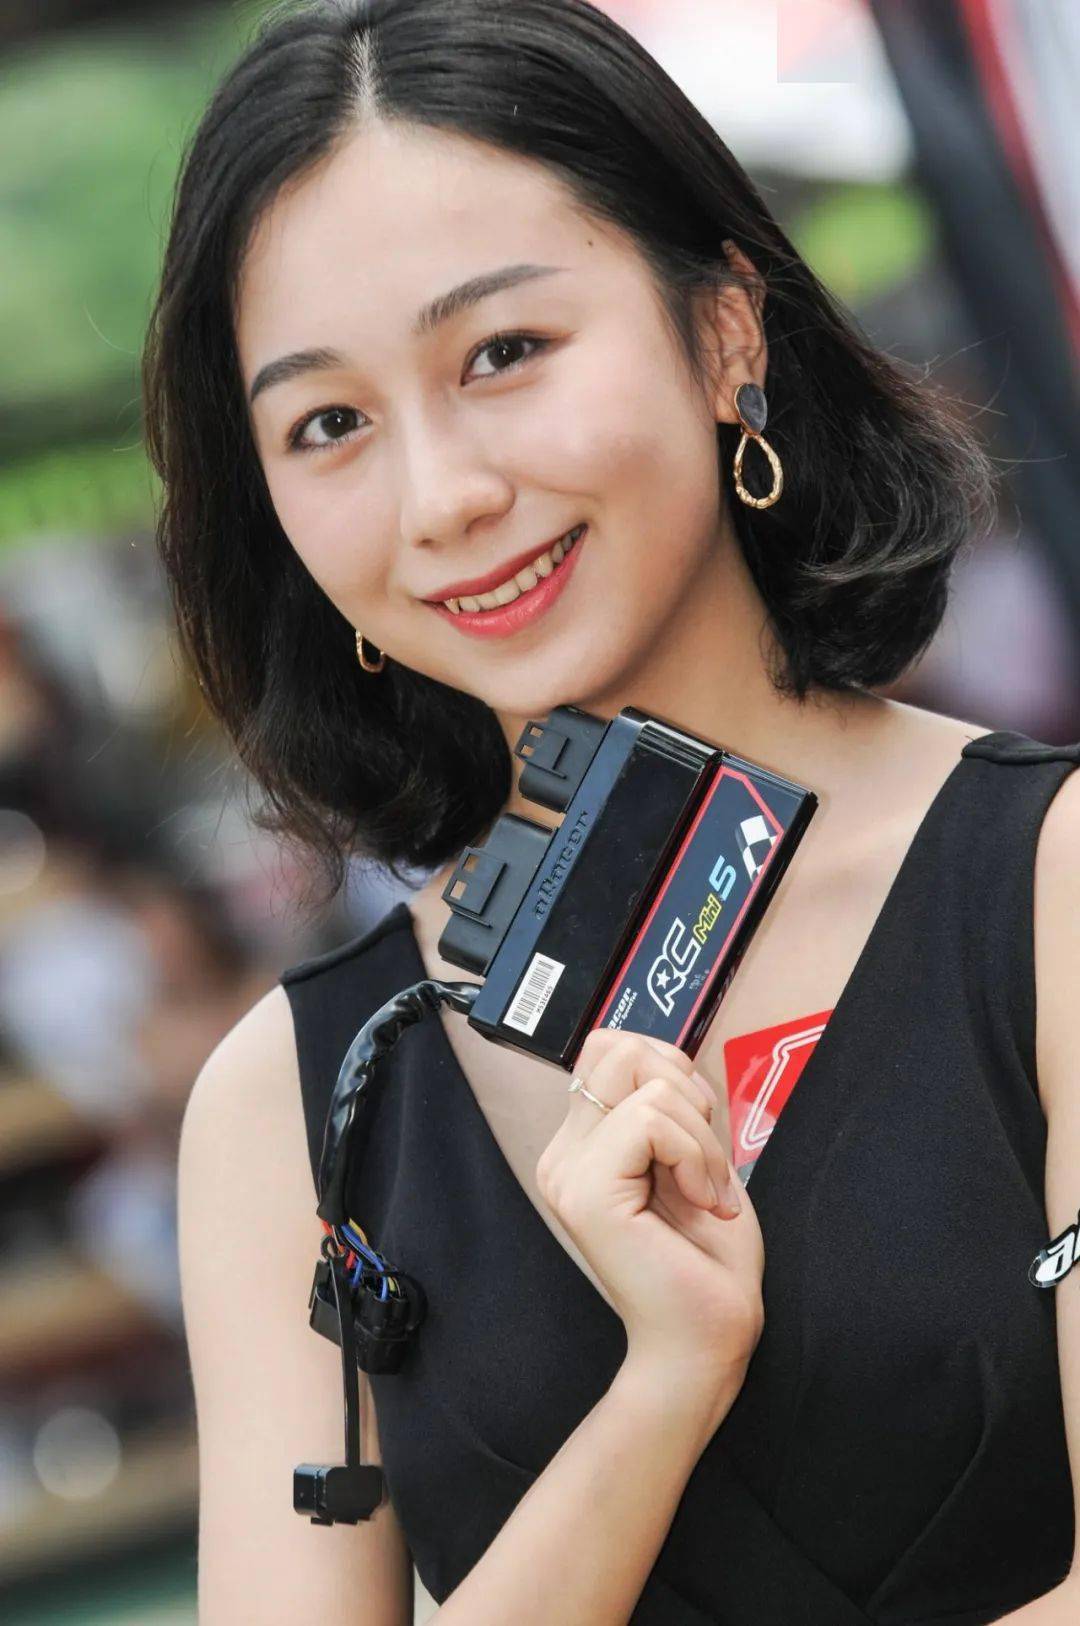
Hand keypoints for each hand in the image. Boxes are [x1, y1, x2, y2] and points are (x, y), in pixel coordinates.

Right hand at [535, 1028, 763, 1411]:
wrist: (704, 1342)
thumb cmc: (706, 1262)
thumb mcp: (693, 1159)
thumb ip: (672, 1107)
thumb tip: (673, 1056)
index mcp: (583, 1145)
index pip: (612, 1048)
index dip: (670, 1070)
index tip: (697, 1134)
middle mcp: (564, 1154)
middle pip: (619, 1047)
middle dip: (683, 1088)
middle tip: (700, 1158)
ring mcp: (568, 1172)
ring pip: (645, 1081)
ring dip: (700, 1133)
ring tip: (703, 1190)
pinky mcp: (587, 1192)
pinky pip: (652, 1120)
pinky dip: (695, 1154)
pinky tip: (700, 1201)